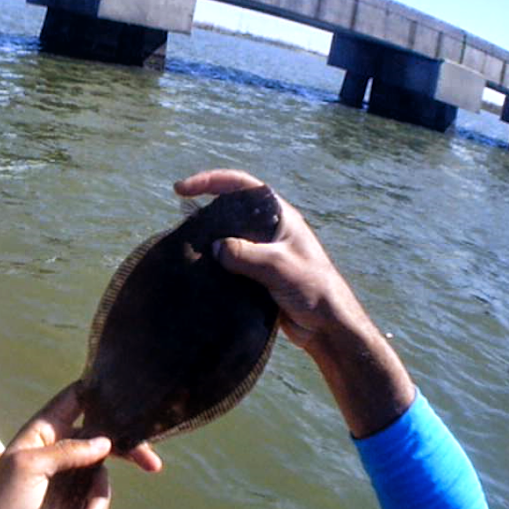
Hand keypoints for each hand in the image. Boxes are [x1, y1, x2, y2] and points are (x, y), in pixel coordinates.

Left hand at [0, 383, 161, 508]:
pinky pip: (91, 495)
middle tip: (153, 465)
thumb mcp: (30, 468)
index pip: (76, 397)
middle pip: (100, 436)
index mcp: (44, 427)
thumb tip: (105, 442)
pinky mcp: (68, 492)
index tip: (129, 398)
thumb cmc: (3, 498)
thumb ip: (68, 451)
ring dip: (97, 500)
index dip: (100, 392)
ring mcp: (64, 469)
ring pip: (99, 473)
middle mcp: (57, 443)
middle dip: (126, 451)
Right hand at [174, 170, 414, 437]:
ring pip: (228, 238)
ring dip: (207, 241)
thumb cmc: (313, 289)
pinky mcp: (256, 275)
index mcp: (280, 216)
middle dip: (204, 212)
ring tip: (185, 249)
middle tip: (181, 224)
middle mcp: (270, 230)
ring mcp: (262, 253)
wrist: (327, 327)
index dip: (210, 181)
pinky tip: (198, 273)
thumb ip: (246, 254)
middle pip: (230, 210)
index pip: (241, 186)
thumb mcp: (279, 266)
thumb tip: (214, 246)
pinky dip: (213, 265)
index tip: (182, 189)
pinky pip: (229, 263)